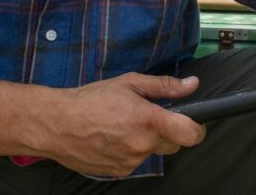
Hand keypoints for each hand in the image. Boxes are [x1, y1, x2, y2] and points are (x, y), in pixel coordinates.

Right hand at [0, 74, 204, 176]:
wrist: (57, 124)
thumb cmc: (90, 100)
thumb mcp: (129, 83)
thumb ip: (164, 86)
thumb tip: (191, 84)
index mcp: (148, 120)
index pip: (190, 133)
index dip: (198, 128)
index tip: (195, 121)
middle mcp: (142, 144)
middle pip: (174, 144)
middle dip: (169, 131)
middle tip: (149, 116)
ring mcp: (131, 161)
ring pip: (153, 152)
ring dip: (147, 140)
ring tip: (124, 124)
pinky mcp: (119, 171)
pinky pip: (136, 161)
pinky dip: (131, 150)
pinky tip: (114, 137)